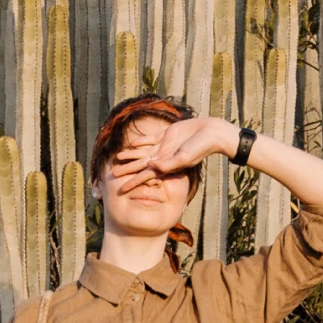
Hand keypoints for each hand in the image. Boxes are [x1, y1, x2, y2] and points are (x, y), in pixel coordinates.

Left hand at [109, 117, 237, 193]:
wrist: (210, 133)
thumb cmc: (200, 148)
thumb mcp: (184, 158)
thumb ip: (168, 164)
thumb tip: (151, 166)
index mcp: (167, 166)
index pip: (146, 176)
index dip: (133, 182)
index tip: (121, 190)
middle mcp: (163, 158)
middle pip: (141, 165)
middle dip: (128, 170)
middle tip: (113, 175)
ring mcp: (164, 147)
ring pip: (143, 152)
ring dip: (130, 155)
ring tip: (117, 158)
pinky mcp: (166, 135)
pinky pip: (150, 139)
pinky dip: (141, 141)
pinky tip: (131, 144)